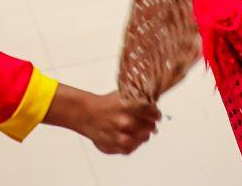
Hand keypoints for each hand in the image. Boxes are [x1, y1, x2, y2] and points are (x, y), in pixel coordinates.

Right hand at [45, 85, 159, 155]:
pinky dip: (134, 143)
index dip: (156, 114)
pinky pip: (133, 147)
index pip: (154, 113)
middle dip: (150, 123)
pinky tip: (130, 136)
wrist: (86, 114)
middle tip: (147, 122)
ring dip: (143, 134)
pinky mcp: (117, 146)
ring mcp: (122, 135)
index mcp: (130, 106)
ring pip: (144, 138)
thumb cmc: (105, 104)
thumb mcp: (123, 94)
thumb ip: (139, 98)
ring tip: (137, 130)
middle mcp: (126, 121)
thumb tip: (155, 101)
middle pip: (151, 126)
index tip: (156, 115)